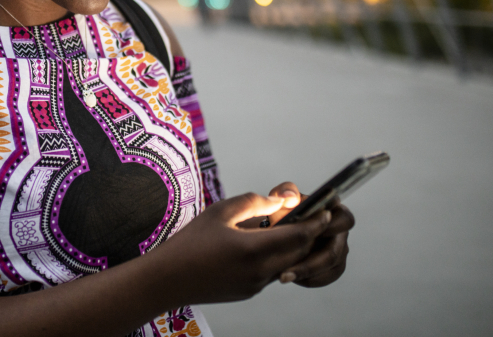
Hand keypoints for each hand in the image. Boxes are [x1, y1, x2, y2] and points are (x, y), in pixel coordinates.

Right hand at [150, 192, 332, 306]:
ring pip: (287, 263)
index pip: (300, 235)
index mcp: (255, 249)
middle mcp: (261, 272)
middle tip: (307, 214)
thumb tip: (280, 200)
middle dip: (307, 233)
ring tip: (281, 226)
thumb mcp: (221, 212)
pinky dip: (275, 256)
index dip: (315, 221)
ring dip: (291, 246)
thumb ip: (254, 202)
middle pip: (299, 251)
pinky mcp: (249, 292)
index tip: (324, 210)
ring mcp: (256, 285)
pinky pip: (272, 272)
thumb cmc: (190, 242)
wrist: (168, 279)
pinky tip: (259, 243)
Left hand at [265, 182, 354, 287]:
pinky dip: (309, 279)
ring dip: (307, 272)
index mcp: (333, 211)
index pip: (344, 219)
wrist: (273, 233)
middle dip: (313, 261)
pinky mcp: (332, 267)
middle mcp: (340, 231)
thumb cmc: (282, 213)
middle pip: (336, 251)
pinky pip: (326, 277)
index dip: (331, 227)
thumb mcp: (279, 198)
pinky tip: (292, 277)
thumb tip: (291, 197)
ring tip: (284, 275)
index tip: (309, 234)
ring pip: (331, 267)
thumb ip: (285, 192)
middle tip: (290, 265)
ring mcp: (338, 250)